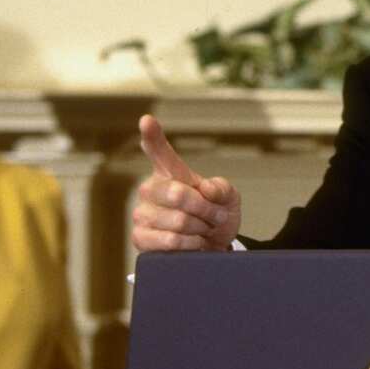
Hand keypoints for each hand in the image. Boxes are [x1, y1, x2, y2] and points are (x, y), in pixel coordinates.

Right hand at [131, 114, 241, 251]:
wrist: (214, 248)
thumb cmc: (217, 216)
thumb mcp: (229, 198)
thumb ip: (221, 189)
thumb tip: (206, 189)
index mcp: (170, 172)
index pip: (158, 150)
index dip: (152, 135)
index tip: (147, 120)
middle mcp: (151, 190)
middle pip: (177, 194)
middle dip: (205, 209)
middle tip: (216, 216)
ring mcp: (142, 214)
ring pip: (178, 221)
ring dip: (200, 228)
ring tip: (203, 230)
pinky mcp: (140, 239)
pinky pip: (170, 241)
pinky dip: (190, 244)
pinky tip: (192, 243)